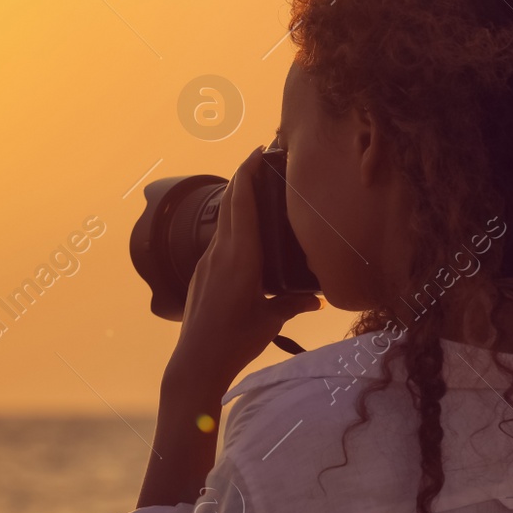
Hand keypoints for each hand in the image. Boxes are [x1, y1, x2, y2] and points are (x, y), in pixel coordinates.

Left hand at [166, 146, 320, 396]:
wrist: (195, 362)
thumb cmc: (235, 341)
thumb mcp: (270, 320)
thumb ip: (293, 303)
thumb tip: (316, 298)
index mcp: (240, 257)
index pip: (241, 203)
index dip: (248, 173)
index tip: (258, 150)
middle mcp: (220, 253)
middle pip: (229, 203)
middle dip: (244, 177)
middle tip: (263, 158)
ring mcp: (207, 262)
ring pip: (222, 220)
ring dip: (237, 200)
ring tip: (258, 189)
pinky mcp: (202, 273)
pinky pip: (219, 239)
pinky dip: (233, 224)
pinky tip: (246, 231)